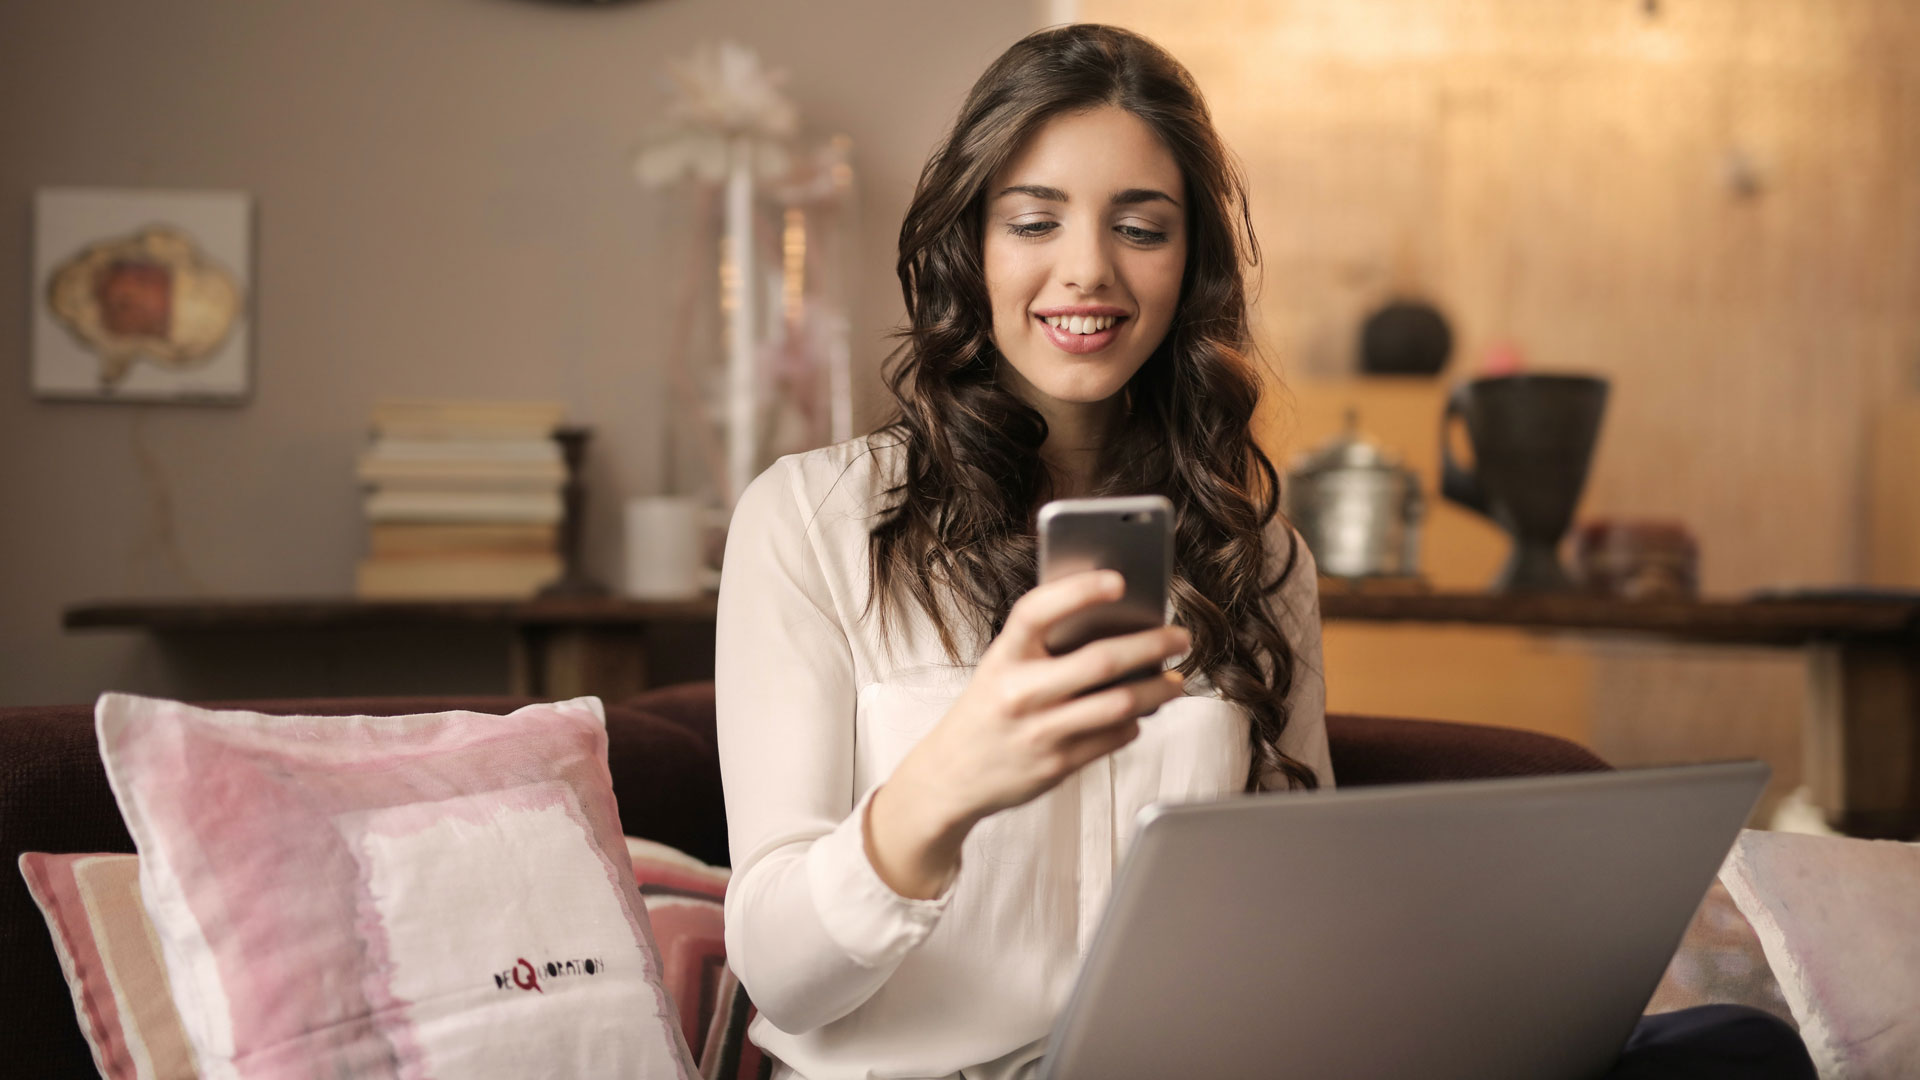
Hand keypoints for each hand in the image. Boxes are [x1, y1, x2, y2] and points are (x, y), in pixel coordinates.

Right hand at [864, 570, 1189, 897]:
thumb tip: (1112, 625)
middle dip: (1151, 645)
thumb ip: (1042, 647)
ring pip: (1118, 704)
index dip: (1079, 591)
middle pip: (1099, 662)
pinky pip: (1112, 737)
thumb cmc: (985, 712)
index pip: (1038, 611)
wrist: (951, 776)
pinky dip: (1134, 723)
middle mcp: (1019, 693)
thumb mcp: (1000, 668)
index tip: (1118, 581)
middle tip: (1179, 637)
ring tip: (1175, 680)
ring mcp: (1039, 732)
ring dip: (1157, 690)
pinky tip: (1139, 714)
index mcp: (1002, 658)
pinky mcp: (1056, 765)